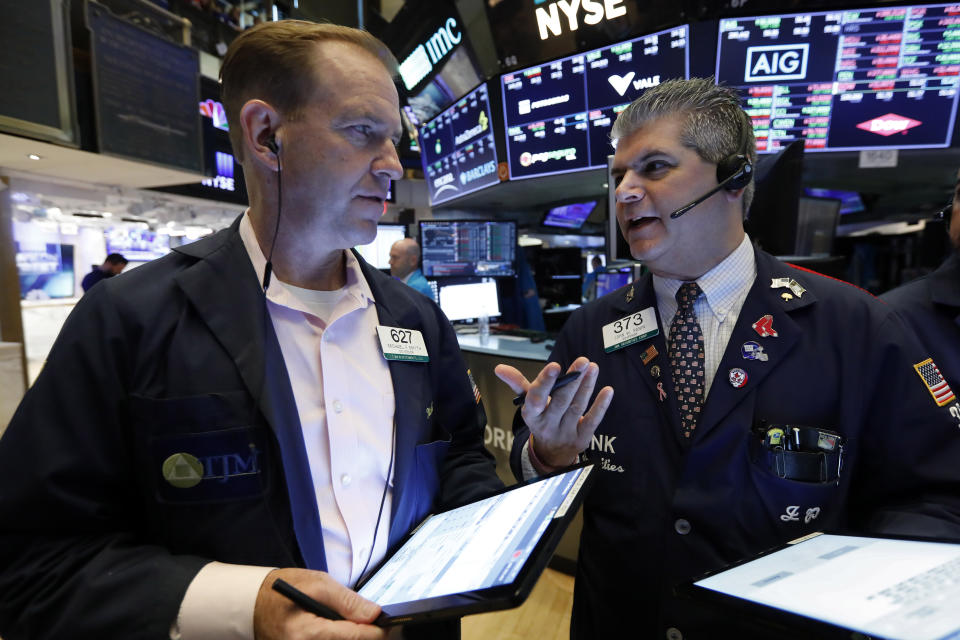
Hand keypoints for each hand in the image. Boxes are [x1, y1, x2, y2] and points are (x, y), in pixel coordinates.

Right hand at [254, 568, 385, 639]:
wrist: (252, 604)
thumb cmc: (282, 591)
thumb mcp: (318, 584)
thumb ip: (348, 600)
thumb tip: (374, 614)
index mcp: (307, 634)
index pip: (354, 637)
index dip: (376, 631)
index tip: (388, 625)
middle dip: (364, 636)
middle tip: (372, 625)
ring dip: (352, 638)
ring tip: (354, 626)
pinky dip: (340, 639)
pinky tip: (342, 631)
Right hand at [495, 357, 612, 468]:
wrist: (551, 453)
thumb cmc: (541, 418)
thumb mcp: (528, 403)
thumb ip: (517, 383)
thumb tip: (499, 368)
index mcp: (532, 414)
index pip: (536, 397)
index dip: (545, 382)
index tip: (554, 366)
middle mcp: (548, 423)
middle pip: (560, 401)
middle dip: (572, 380)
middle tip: (583, 360)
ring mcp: (565, 431)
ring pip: (577, 407)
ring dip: (586, 386)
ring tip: (593, 367)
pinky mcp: (581, 437)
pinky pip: (592, 420)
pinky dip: (600, 406)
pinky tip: (607, 390)